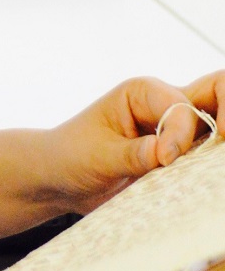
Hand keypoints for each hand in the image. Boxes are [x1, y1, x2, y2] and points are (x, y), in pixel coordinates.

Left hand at [48, 71, 223, 215]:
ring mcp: (179, 130)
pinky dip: (214, 163)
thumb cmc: (72, 155)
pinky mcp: (183, 156)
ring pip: (219, 122)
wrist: (61, 177)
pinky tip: (210, 179)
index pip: (182, 106)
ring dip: (220, 144)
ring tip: (215, 168)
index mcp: (142, 92)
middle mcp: (165, 104)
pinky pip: (210, 153)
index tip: (165, 160)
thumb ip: (135, 154)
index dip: (180, 134)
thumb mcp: (98, 155)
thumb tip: (169, 155)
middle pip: (217, 91)